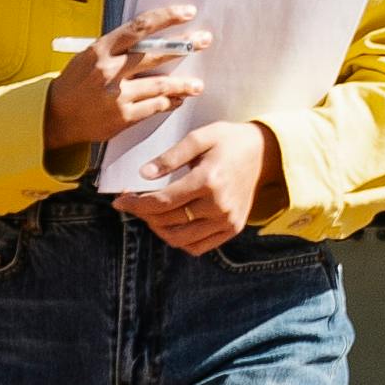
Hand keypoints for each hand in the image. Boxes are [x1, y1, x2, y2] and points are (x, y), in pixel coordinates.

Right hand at [44, 3, 204, 160]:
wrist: (55, 116)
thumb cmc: (75, 83)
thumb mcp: (89, 57)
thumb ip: (117, 48)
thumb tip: (150, 36)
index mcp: (102, 49)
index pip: (141, 27)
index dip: (167, 17)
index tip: (187, 12)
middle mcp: (111, 69)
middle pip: (157, 53)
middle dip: (186, 46)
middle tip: (204, 40)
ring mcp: (118, 94)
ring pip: (161, 84)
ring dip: (183, 84)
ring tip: (197, 85)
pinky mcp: (123, 116)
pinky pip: (155, 106)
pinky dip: (169, 102)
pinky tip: (177, 100)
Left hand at [114, 117, 281, 253]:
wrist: (265, 153)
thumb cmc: (229, 141)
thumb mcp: (200, 137)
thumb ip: (170, 156)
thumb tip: (143, 174)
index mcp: (208, 180)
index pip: (161, 202)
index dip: (135, 203)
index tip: (119, 200)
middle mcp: (218, 205)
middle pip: (167, 221)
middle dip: (142, 214)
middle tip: (131, 203)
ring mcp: (226, 220)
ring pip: (180, 239)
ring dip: (157, 229)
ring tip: (148, 214)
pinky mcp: (231, 229)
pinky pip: (197, 247)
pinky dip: (178, 241)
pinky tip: (169, 225)